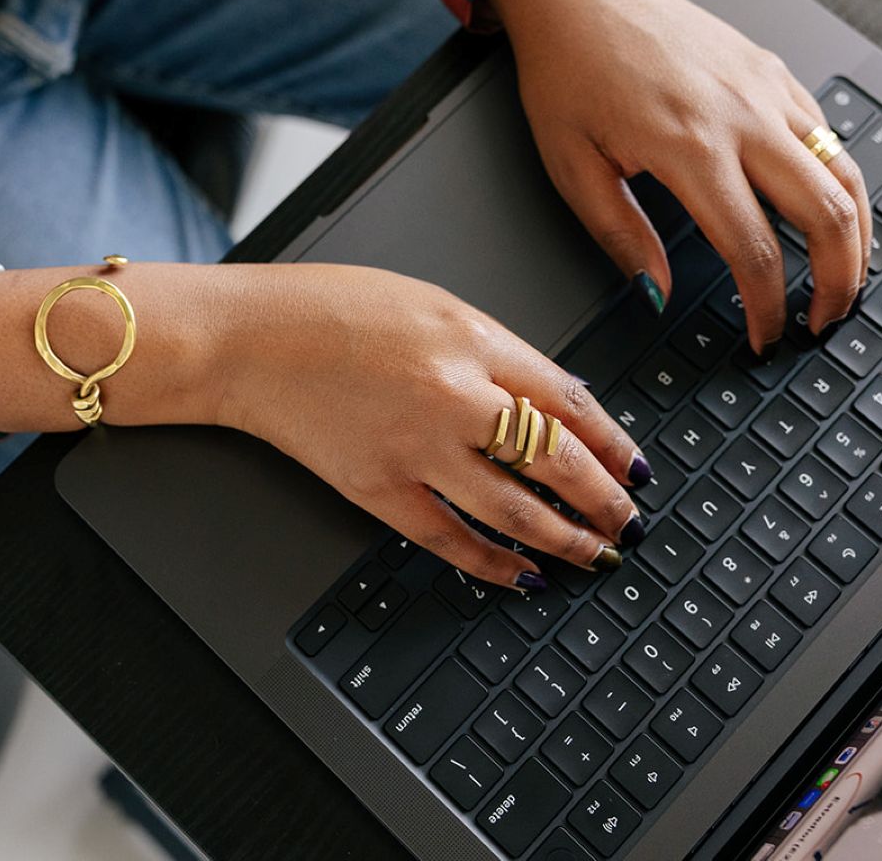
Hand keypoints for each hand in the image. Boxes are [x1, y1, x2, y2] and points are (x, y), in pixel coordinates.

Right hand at [217, 264, 647, 589]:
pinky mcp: (376, 488)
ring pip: (515, 511)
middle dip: (605, 502)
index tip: (636, 468)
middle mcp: (454, 395)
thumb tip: (550, 403)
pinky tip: (519, 576)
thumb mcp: (429, 304)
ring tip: (592, 556)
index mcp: (473, 340)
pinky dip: (492, 564)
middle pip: (557, 462)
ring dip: (564, 540)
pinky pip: (450, 539)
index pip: (570, 401)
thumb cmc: (326, 310)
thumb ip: (492, 351)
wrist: (246, 339)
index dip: (614, 443)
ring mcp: (416, 448)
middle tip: (628, 524)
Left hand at [488, 0, 872, 352]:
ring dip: (855, 236)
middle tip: (823, 321)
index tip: (763, 336)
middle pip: (827, 214)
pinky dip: (841, 184)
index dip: (766, 307)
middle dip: (838, 282)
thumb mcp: (572, 166)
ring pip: (846, 174)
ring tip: (841, 278)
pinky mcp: (775, 73)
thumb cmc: (569, 70)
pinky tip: (826, 213)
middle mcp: (742, 116)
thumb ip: (621, 236)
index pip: (754, 249)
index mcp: (689, 147)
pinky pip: (829, 137)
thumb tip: (656, 295)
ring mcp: (768, 90)